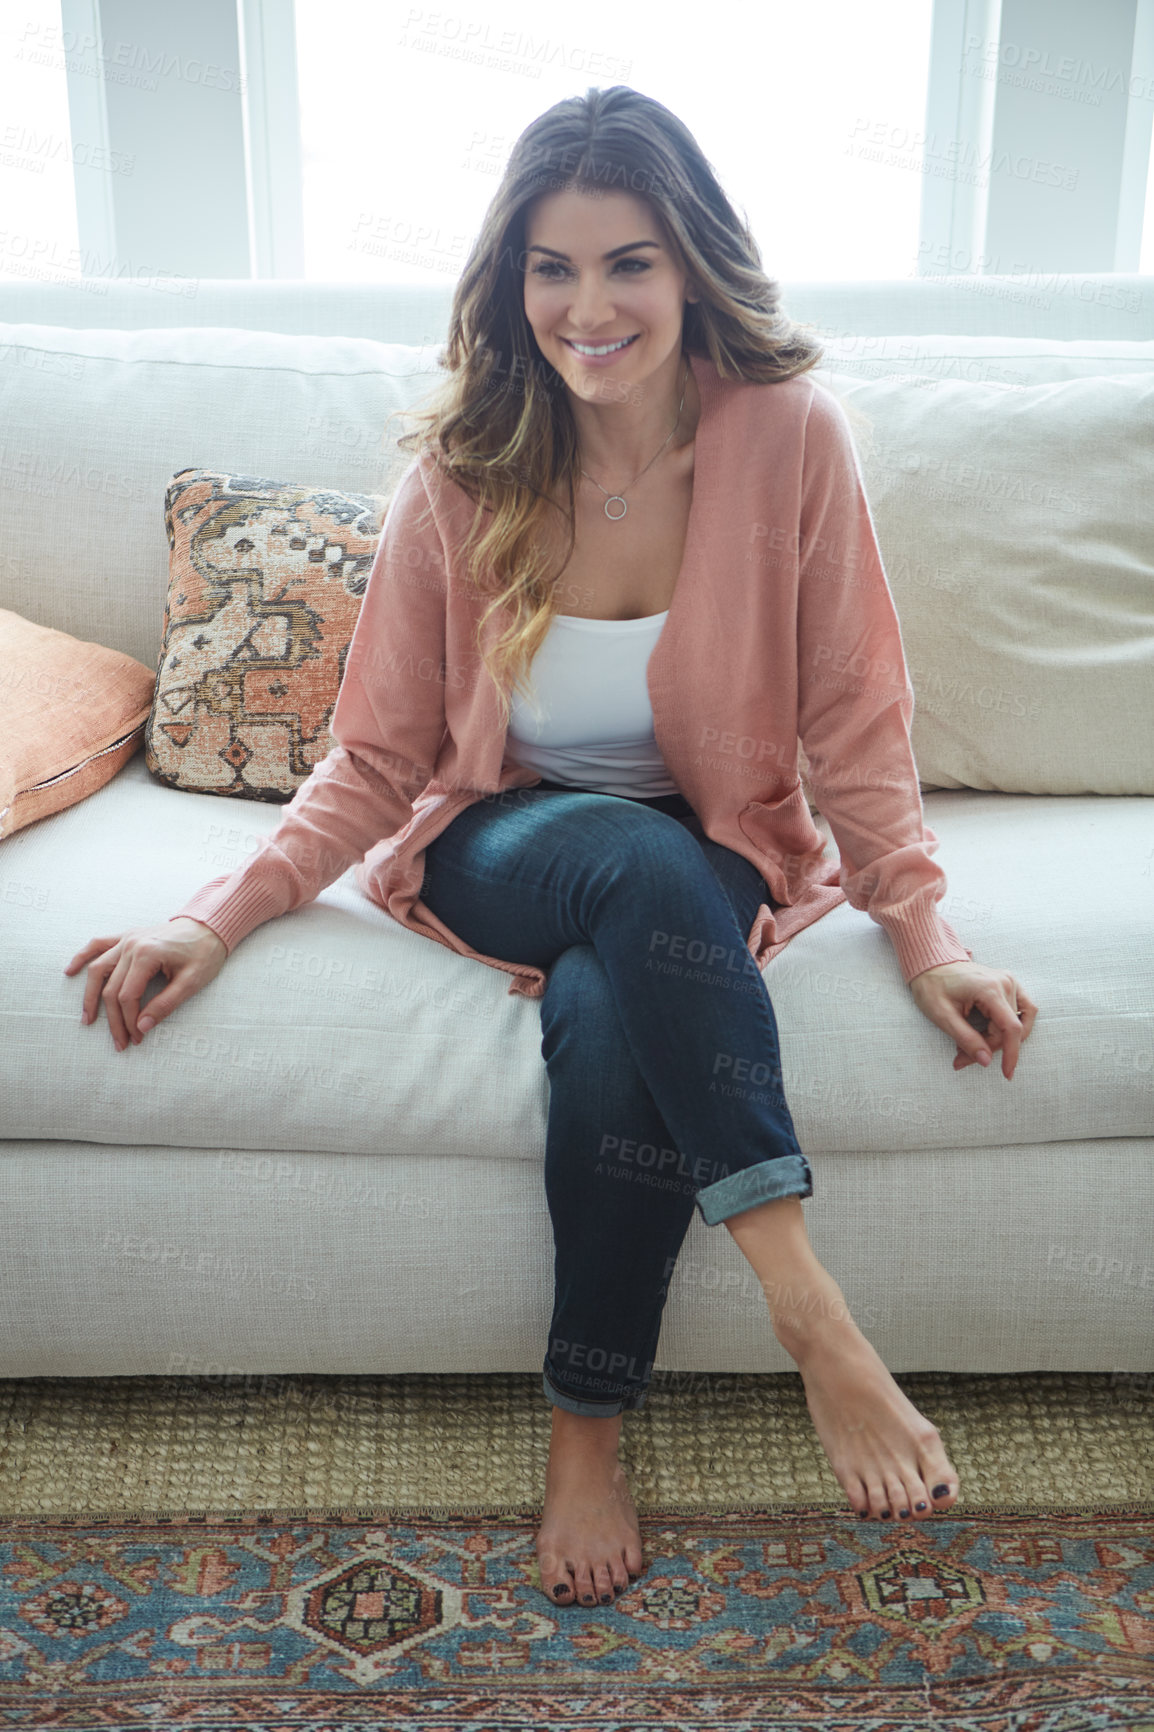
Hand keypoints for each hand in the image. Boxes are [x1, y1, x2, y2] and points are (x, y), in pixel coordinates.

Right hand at [64, 918, 228, 1051]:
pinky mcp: (127, 937)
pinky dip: (82, 957)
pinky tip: (70, 971)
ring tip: (87, 1020)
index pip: (127, 996)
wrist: (210, 926)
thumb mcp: (192, 983)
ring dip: (90, 996)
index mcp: (147, 954)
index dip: (130, 1021)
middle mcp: (131, 944)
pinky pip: (97, 945)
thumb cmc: (205, 953)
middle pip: (111, 988)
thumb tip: (143, 1027)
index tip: (137, 1039)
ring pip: (98, 970)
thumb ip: (166, 1005)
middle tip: (120, 1043)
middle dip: (114, 1020)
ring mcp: (127, 939)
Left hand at [908, 960, 1036, 1078]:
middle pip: (1010, 1028)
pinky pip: (1024, 1009)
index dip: (1010, 1054)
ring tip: (974, 1043)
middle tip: (961, 1056)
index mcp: (989, 989)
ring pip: (1017, 1022)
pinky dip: (1014, 1024)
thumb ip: (966, 1039)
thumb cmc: (932, 987)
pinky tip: (996, 1033)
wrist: (930, 964)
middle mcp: (1005, 982)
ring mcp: (1009, 981)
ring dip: (999, 1038)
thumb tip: (986, 1061)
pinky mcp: (1009, 983)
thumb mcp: (942, 1016)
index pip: (1011, 1028)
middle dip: (990, 1047)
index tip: (1006, 1075)